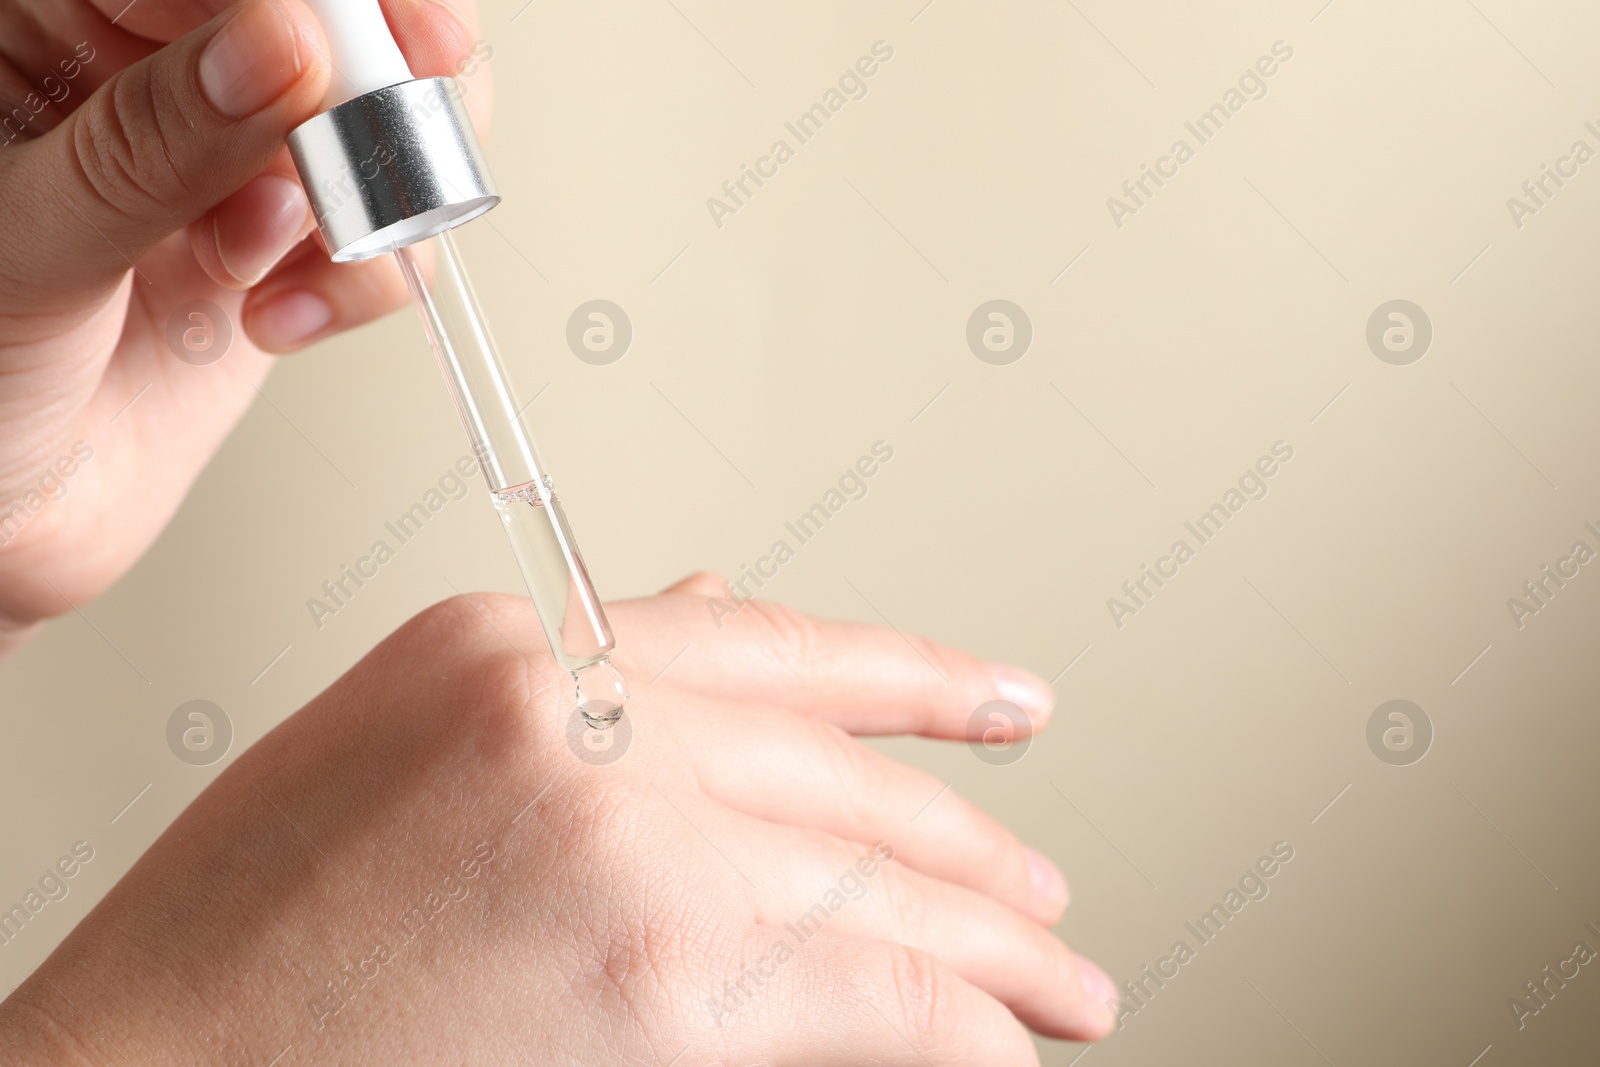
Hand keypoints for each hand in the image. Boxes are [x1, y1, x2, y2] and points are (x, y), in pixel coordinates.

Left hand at [0, 0, 489, 655]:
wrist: (2, 525)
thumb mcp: (34, 246)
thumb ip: (156, 143)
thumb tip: (280, 46)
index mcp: (50, 29)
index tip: (364, 31)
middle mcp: (153, 82)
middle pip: (322, 22)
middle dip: (377, 71)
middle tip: (404, 108)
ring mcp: (230, 168)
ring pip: (377, 118)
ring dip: (378, 189)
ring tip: (308, 250)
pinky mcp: (289, 252)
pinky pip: (385, 233)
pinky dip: (365, 282)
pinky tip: (280, 319)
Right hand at [0, 576, 1116, 1063]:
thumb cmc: (248, 943)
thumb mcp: (400, 747)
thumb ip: (572, 685)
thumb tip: (710, 619)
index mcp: (511, 643)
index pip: (771, 639)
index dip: (911, 673)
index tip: (1001, 699)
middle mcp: (579, 711)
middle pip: (844, 770)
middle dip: (966, 840)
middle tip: (1040, 889)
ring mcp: (628, 831)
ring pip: (880, 876)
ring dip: (992, 944)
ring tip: (1059, 982)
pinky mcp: (662, 968)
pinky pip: (874, 988)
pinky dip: (958, 1025)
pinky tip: (998, 1046)